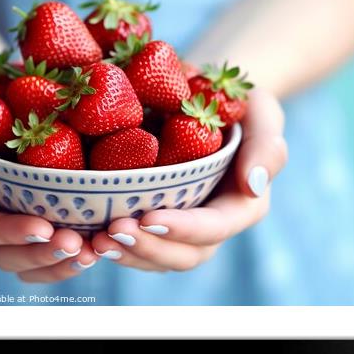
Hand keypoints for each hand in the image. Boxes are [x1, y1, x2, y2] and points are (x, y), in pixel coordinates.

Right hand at [0, 74, 98, 282]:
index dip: (10, 233)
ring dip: (62, 262)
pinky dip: (74, 250)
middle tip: (79, 246)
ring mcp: (6, 225)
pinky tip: (103, 240)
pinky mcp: (32, 218)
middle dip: (43, 255)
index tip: (43, 228)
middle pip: (7, 256)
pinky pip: (49, 246)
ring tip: (96, 250)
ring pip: (31, 261)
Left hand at [90, 88, 287, 270]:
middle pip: (184, 255)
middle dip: (148, 248)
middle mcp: (212, 224)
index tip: (150, 217)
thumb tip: (253, 186)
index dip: (183, 229)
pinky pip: (137, 242)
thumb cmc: (239, 103)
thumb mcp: (263, 113)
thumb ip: (267, 147)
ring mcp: (182, 225)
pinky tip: (86, 233)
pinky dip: (113, 243)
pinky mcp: (155, 218)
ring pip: (157, 257)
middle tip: (113, 232)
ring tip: (94, 240)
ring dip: (126, 253)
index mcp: (241, 205)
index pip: (215, 227)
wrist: (208, 97)